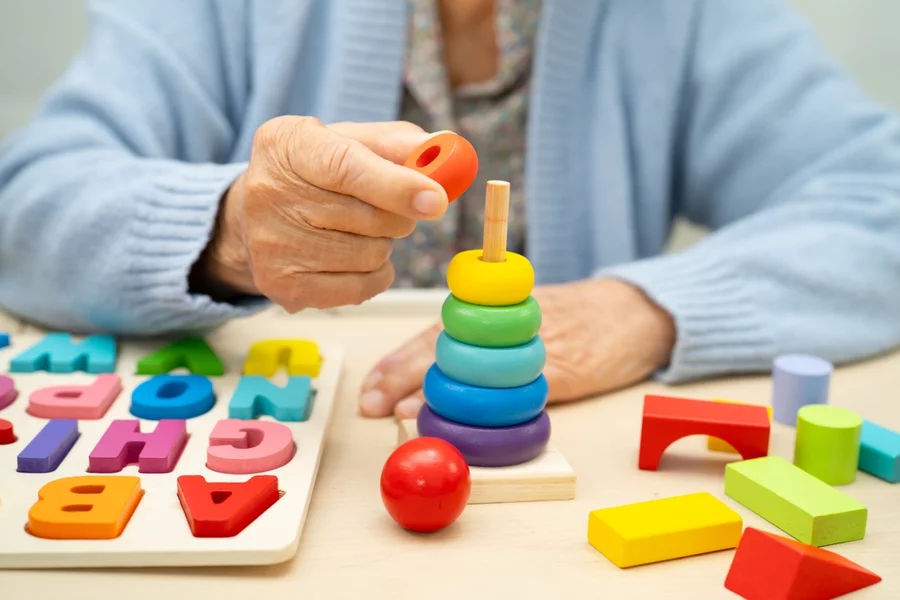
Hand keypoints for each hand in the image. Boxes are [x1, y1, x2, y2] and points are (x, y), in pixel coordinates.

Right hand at [192, 118, 448, 309]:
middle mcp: (270, 193)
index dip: (397, 185)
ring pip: (371, 255)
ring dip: (383, 243)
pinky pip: (362, 287)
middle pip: (369, 217)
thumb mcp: (350, 140)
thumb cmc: (317, 171)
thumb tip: (447, 151)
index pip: (347, 167)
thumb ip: (398, 142)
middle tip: (388, 206)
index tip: (436, 199)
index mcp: (287, 145)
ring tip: (357, 229)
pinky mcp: (283, 286)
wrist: (256, 215)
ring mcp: (273, 245)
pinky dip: (374, 273)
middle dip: (398, 214)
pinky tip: (352, 256)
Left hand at [358, 278, 676, 419]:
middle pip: (446, 348)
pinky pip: (522, 392)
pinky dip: (494, 411)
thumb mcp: (519, 311)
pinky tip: (470, 424)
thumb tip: (422, 377)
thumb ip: (479, 334)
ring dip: (441, 395)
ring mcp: (535, 346)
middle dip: (403, 377)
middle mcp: (506, 324)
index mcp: (491, 309)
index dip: (399, 360)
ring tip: (406, 414)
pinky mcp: (565, 370)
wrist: (635, 310)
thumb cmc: (573, 314)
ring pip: (479, 371)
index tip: (371, 385)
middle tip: (373, 403)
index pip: (434, 332)